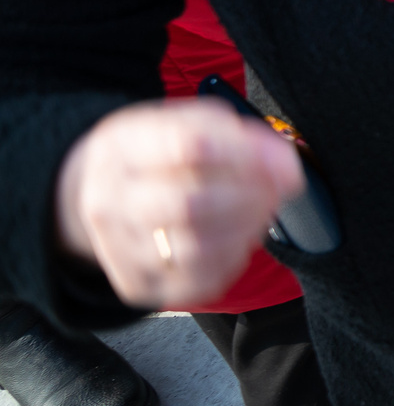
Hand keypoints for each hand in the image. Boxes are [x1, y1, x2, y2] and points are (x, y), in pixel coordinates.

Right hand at [54, 100, 305, 307]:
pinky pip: (194, 281)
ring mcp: (115, 246)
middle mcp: (108, 198)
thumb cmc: (157, 153)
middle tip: (274, 192)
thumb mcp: (191, 122)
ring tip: (259, 211)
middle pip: (190, 205)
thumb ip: (244, 137)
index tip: (282, 165)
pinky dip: (230, 260)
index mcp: (122, 145)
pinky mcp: (134, 284)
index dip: (248, 157)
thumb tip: (286, 168)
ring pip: (194, 249)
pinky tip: (237, 238)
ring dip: (245, 231)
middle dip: (250, 199)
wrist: (95, 191)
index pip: (191, 147)